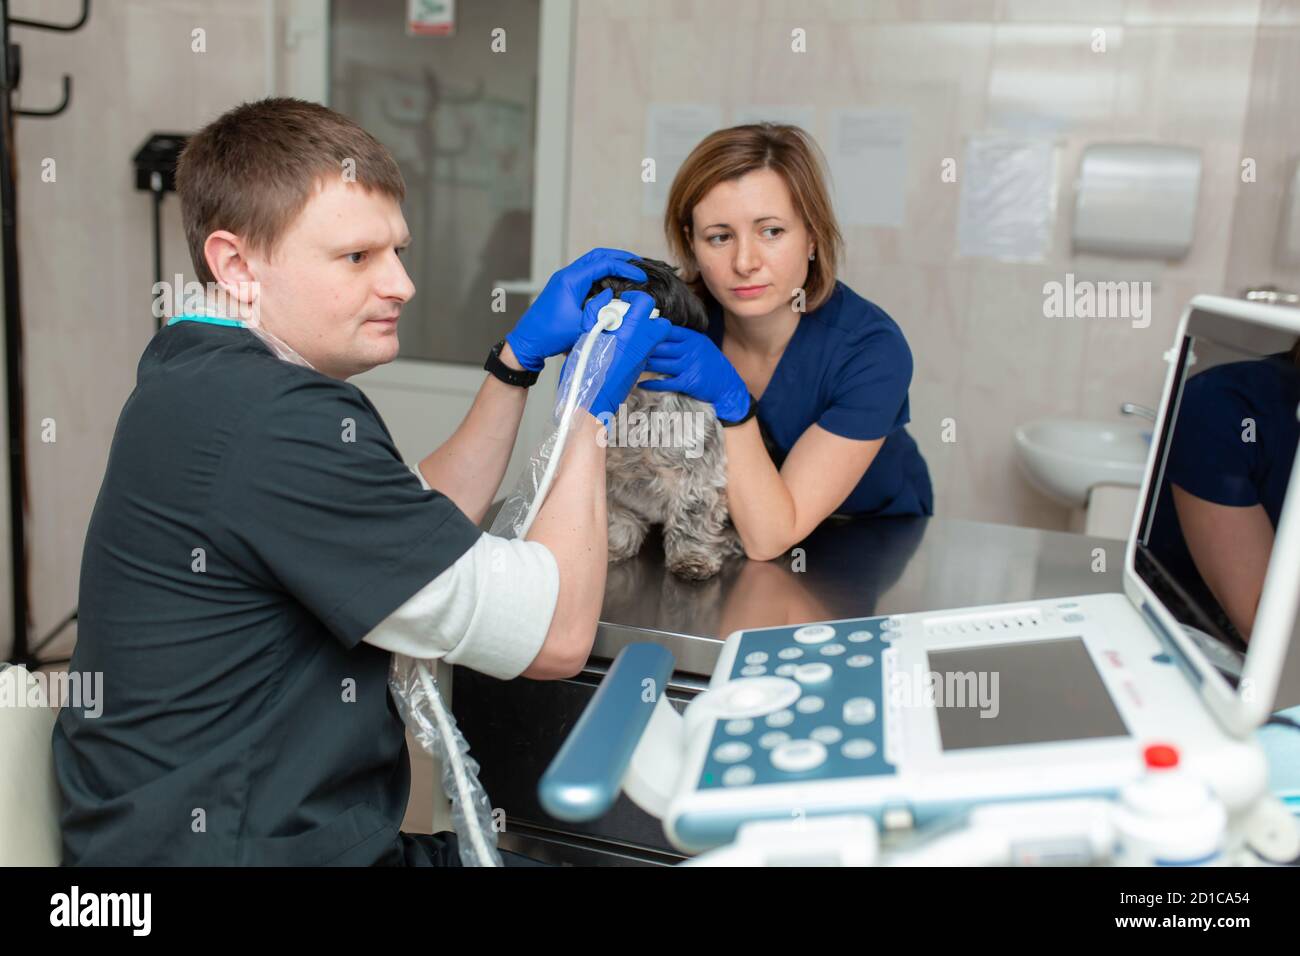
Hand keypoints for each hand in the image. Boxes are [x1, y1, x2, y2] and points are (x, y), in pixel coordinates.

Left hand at [505, 248, 646, 370]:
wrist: (527, 343)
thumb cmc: (549, 336)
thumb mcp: (581, 326)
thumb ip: (600, 310)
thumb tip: (614, 296)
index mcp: (570, 280)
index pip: (603, 264)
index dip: (625, 267)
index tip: (641, 276)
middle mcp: (566, 276)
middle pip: (598, 256)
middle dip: (620, 258)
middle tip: (639, 264)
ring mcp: (565, 282)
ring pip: (592, 264)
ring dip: (611, 265)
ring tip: (630, 272)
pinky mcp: (565, 290)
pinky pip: (587, 276)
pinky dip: (603, 275)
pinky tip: (614, 285)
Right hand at [562, 290, 670, 419]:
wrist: (591, 401)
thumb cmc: (584, 371)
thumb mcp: (584, 336)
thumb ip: (594, 313)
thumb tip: (605, 296)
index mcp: (629, 332)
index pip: (646, 303)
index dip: (635, 297)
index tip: (624, 301)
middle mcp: (642, 344)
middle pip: (661, 322)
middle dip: (649, 317)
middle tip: (631, 317)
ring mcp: (644, 358)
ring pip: (657, 338)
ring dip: (646, 331)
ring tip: (627, 332)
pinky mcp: (640, 368)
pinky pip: (647, 350)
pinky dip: (639, 345)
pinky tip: (622, 348)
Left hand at [637, 324, 750, 421]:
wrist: (727, 386)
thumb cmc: (711, 365)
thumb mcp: (701, 346)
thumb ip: (683, 340)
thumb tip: (657, 335)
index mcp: (693, 338)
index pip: (667, 330)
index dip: (650, 331)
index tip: (634, 332)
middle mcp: (690, 349)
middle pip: (660, 346)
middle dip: (642, 348)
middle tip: (626, 349)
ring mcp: (689, 365)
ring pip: (659, 363)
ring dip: (643, 364)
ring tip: (629, 364)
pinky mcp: (688, 382)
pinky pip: (664, 382)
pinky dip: (651, 383)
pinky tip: (640, 383)